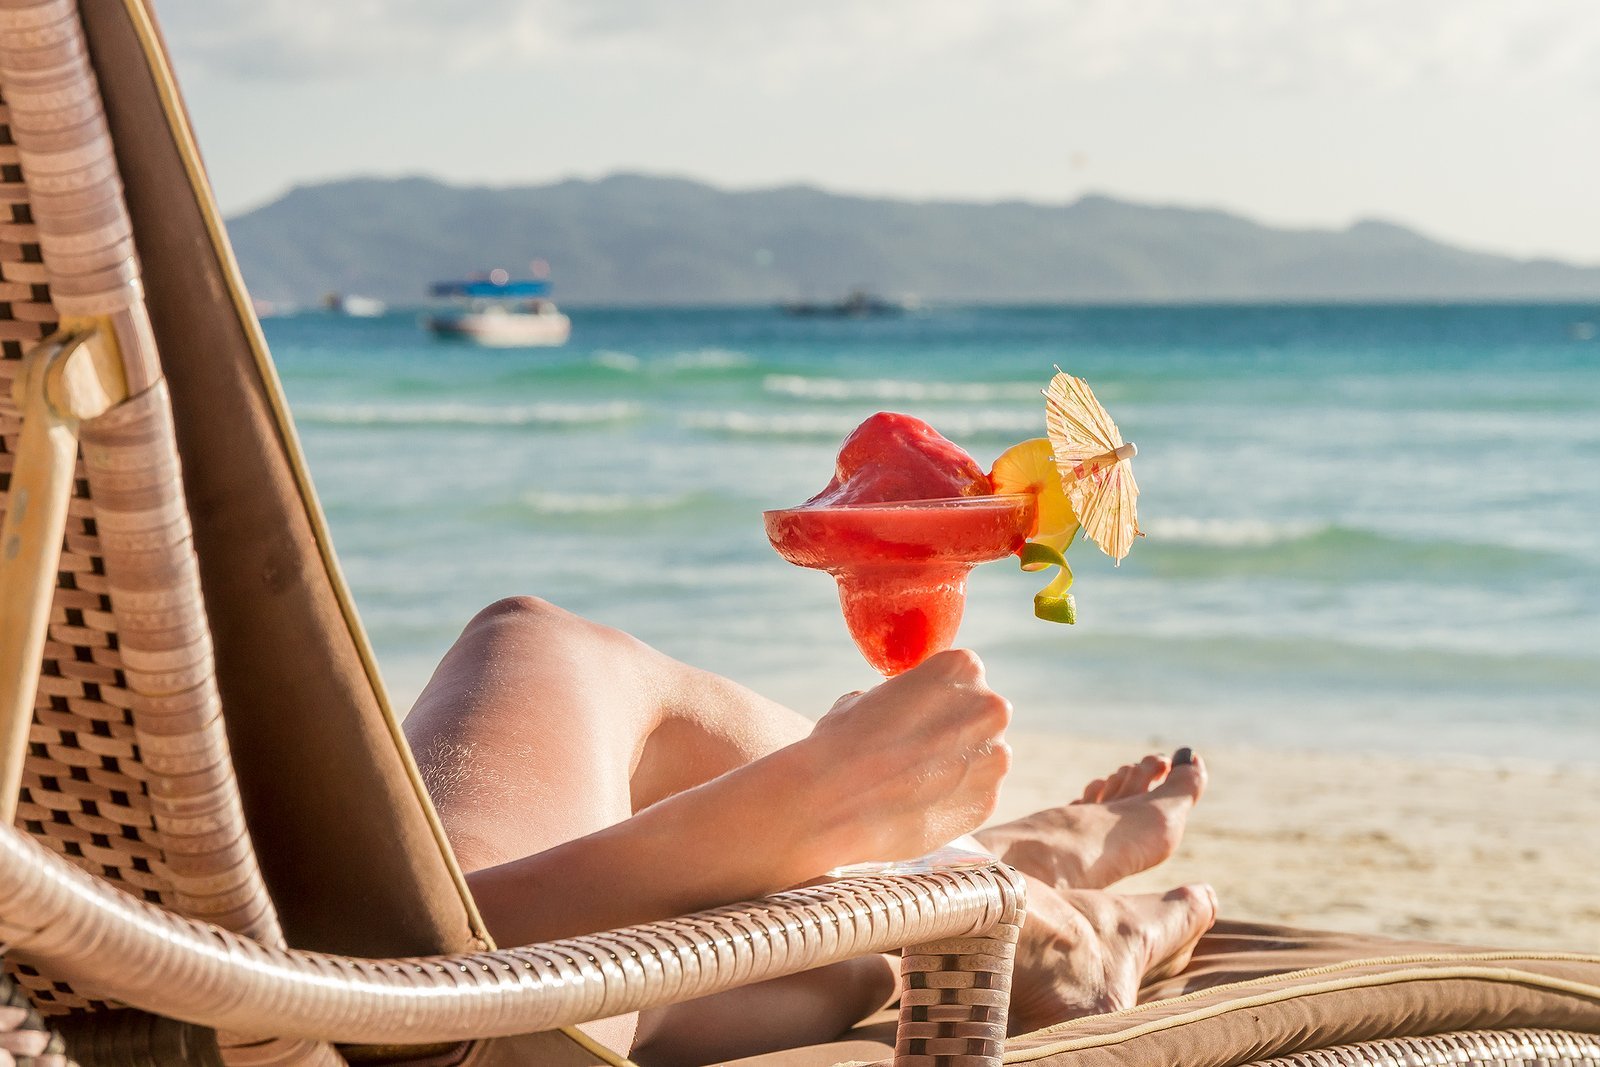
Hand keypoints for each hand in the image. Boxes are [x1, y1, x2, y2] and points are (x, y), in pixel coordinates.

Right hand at [798, 649, 1011, 868]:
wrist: (835, 805)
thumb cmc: (843, 744)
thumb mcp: (863, 699)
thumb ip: (896, 699)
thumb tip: (895, 711)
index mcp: (961, 668)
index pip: (960, 674)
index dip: (936, 696)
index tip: (916, 713)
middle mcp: (989, 708)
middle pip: (979, 715)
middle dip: (954, 731)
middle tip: (916, 750)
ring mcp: (995, 758)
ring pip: (982, 758)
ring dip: (958, 767)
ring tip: (913, 783)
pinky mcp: (989, 801)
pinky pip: (975, 796)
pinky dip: (954, 801)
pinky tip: (919, 806)